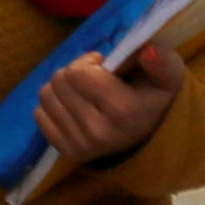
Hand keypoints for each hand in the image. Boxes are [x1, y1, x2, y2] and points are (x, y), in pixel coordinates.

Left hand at [36, 43, 186, 165]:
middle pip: (59, 80)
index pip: (78, 72)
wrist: (146, 132)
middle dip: (74, 73)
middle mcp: (99, 132)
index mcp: (124, 111)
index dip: (88, 62)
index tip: (103, 68)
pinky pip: (38, 114)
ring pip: (45, 95)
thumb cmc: (152, 95)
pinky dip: (53, 105)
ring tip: (83, 92)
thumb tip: (148, 51)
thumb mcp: (166, 75)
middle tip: (92, 80)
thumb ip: (162, 61)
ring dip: (61, 88)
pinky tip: (74, 108)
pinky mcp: (67, 152)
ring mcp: (81, 145)